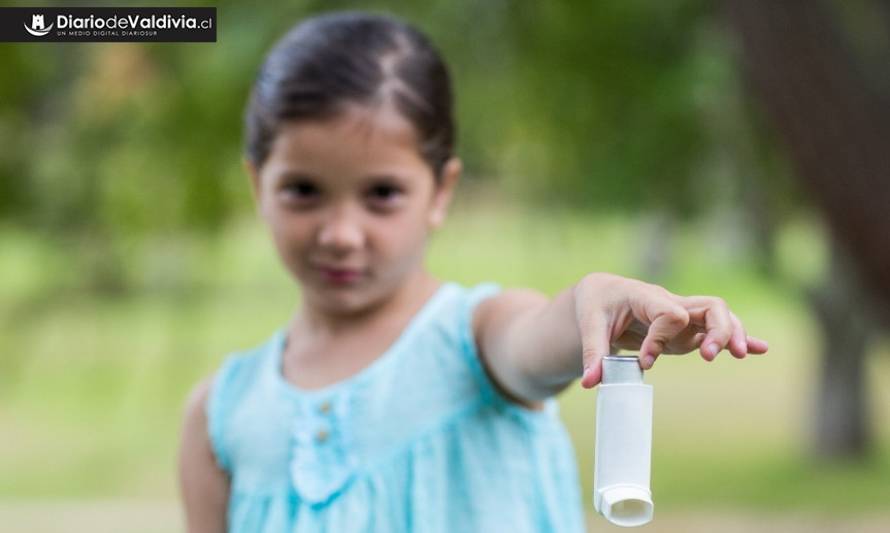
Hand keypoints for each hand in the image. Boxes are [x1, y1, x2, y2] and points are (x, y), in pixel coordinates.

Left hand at [574, 273, 768, 387]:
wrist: (603, 292)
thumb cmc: (596, 304)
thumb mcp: (588, 325)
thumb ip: (593, 353)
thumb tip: (592, 384)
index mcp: (645, 296)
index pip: (670, 313)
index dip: (661, 339)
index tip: (644, 360)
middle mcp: (670, 302)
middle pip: (710, 306)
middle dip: (717, 331)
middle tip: (709, 357)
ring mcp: (683, 315)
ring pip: (719, 316)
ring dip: (732, 335)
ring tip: (738, 356)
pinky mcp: (686, 329)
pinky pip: (717, 330)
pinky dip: (738, 337)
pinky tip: (759, 349)